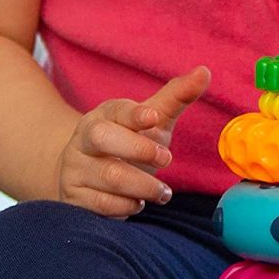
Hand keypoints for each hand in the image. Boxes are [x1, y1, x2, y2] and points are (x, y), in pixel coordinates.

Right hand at [55, 66, 210, 217]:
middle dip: (138, 148)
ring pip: (108, 176)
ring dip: (143, 185)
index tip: (154, 118)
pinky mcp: (73, 197)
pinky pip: (100, 204)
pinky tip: (138, 202)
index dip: (134, 113)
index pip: (116, 110)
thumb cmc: (128, 142)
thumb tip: (205, 71)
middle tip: (166, 158)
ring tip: (163, 192)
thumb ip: (177, 96)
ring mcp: (75, 168)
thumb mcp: (152, 119)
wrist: (86, 175)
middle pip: (102, 137)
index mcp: (104, 115)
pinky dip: (126, 206)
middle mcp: (84, 139)